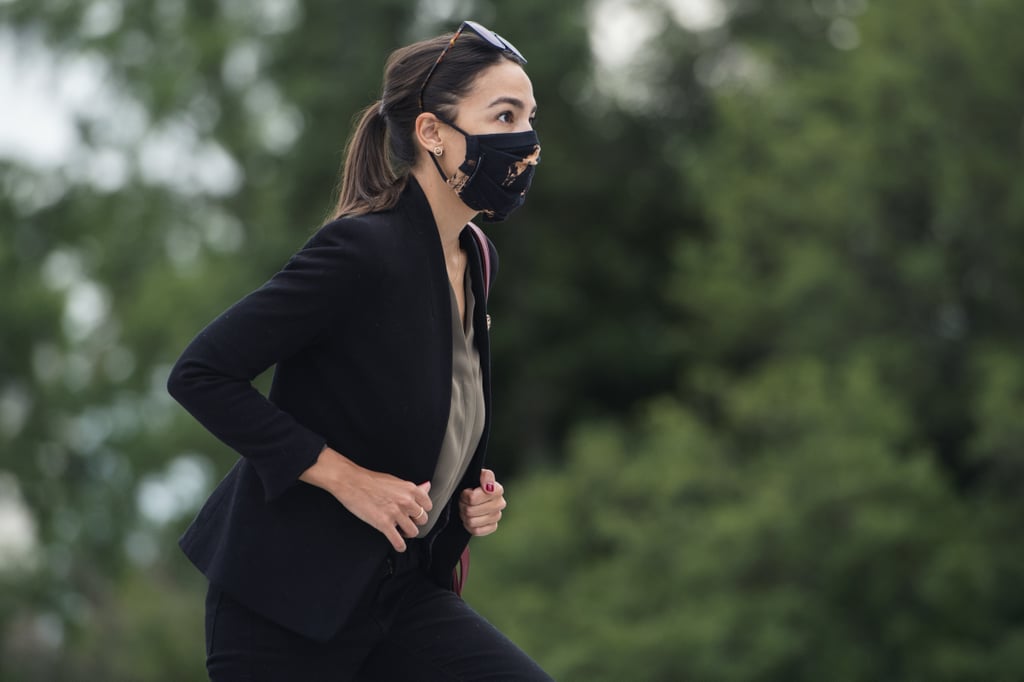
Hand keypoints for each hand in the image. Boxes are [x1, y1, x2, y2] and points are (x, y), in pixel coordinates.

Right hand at [300, 447, 431, 551]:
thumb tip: (427, 487)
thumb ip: (412, 488)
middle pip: (422, 519)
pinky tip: (398, 545)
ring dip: (407, 534)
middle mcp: (406, 501)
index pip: (428, 505)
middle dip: (414, 522)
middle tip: (406, 522)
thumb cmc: (371, 481)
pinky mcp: (384, 524)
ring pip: (413, 532)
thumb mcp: (396, 481)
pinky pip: (398, 541)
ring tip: (400, 531)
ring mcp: (395, 513)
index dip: (421, 510)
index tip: (415, 513)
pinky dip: (400, 546)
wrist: (351, 482)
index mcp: (410, 489)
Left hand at [459, 468, 505, 536]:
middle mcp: (500, 503)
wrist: (474, 495)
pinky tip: (470, 518)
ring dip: (465, 516)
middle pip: (470, 511)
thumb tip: (488, 486)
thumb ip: (485, 476)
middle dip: (463, 506)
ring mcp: (497, 516)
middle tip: (464, 501)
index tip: (466, 491)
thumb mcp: (477, 475)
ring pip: (472, 521)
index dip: (465, 496)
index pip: (473, 498)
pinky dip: (469, 526)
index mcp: (497, 490)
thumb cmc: (474, 484)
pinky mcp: (493, 527)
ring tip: (466, 509)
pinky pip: (476, 531)